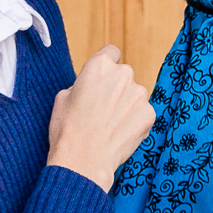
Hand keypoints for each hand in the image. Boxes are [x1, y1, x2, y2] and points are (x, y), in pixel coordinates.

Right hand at [47, 45, 154, 190]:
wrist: (84, 160)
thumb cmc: (68, 130)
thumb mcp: (63, 97)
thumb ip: (82, 83)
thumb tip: (91, 86)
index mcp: (99, 65)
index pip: (111, 52)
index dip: (107, 64)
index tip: (104, 77)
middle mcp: (123, 74)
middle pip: (124, 75)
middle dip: (116, 88)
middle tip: (102, 109)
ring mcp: (139, 94)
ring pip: (134, 95)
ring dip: (126, 105)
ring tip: (110, 125)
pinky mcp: (150, 113)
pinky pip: (142, 113)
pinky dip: (134, 121)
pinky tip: (119, 133)